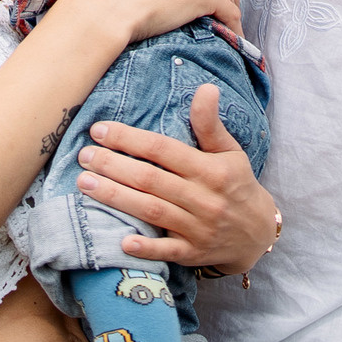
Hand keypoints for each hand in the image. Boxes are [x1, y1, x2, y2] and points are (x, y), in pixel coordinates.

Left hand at [78, 85, 277, 271]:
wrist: (258, 233)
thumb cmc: (236, 185)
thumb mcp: (229, 152)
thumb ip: (210, 124)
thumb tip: (206, 88)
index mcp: (211, 170)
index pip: (163, 150)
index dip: (129, 139)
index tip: (99, 130)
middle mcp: (204, 198)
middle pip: (151, 180)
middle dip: (113, 166)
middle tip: (83, 156)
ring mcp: (199, 228)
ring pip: (152, 211)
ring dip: (116, 198)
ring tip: (84, 184)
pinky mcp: (193, 253)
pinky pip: (167, 251)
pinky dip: (146, 248)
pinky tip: (122, 241)